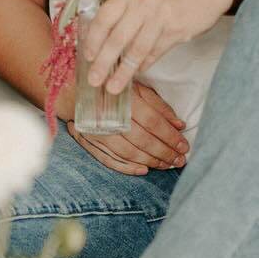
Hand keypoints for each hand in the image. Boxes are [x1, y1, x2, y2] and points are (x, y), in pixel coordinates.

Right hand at [67, 80, 189, 176]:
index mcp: (124, 99)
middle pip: (143, 140)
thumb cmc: (112, 88)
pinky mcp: (89, 141)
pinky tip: (144, 170)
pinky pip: (109, 159)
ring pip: (128, 152)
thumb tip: (179, 125)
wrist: (74, 89)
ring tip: (167, 165)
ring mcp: (97, 131)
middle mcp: (110, 116)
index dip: (170, 136)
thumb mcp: (137, 89)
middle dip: (165, 152)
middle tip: (180, 160)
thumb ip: (159, 106)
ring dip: (151, 161)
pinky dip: (128, 167)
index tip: (184, 146)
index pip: (153, 122)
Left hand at [82, 0, 230, 94]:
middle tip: (94, 80)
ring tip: (113, 87)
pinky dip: (145, 65)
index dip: (94, 39)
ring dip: (123, 72)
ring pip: (137, 50)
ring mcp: (159, 19)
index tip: (87, 56)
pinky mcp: (176, 31)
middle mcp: (142, 5)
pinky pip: (156, 52)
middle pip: (117, 38)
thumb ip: (127, 7)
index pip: (104, 18)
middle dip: (103, 62)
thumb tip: (106, 34)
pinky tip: (137, 73)